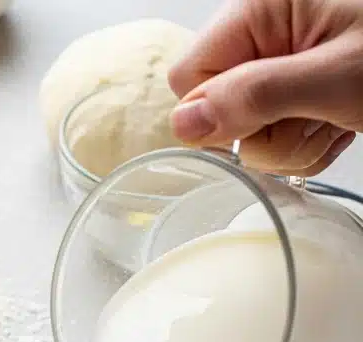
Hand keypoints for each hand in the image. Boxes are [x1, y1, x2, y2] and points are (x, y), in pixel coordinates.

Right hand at [169, 0, 362, 173]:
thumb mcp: (336, 77)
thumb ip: (254, 98)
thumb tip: (183, 126)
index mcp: (262, 8)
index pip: (190, 79)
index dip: (215, 113)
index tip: (261, 123)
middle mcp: (266, 33)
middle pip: (219, 112)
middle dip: (266, 132)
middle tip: (318, 117)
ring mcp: (284, 64)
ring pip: (251, 135)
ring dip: (296, 141)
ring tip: (339, 118)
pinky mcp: (300, 91)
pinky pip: (280, 138)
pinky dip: (312, 142)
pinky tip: (343, 121)